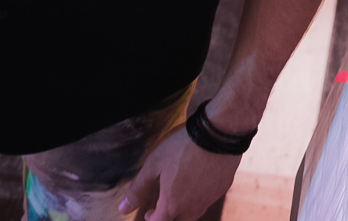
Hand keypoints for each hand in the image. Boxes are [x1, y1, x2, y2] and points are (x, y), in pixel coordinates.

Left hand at [119, 129, 241, 220]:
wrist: (218, 134)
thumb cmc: (183, 148)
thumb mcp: (154, 165)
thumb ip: (138, 189)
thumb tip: (123, 208)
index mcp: (173, 203)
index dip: (151, 219)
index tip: (148, 212)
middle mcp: (193, 205)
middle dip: (169, 217)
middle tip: (163, 206)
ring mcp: (210, 197)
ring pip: (196, 212)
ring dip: (185, 208)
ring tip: (180, 193)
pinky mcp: (223, 186)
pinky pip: (209, 198)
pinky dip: (201, 195)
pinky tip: (199, 180)